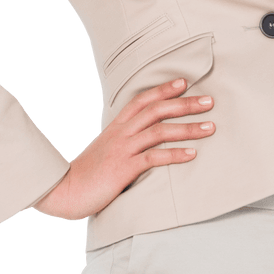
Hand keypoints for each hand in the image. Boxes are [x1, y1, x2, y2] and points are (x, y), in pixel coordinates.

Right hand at [32, 77, 215, 221]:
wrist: (63, 191)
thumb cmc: (89, 173)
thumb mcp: (107, 149)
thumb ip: (126, 140)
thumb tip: (147, 136)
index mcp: (117, 127)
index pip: (142, 100)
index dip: (163, 89)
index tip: (184, 82)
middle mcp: (121, 133)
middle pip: (156, 110)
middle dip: (185, 104)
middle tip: (210, 101)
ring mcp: (122, 149)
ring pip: (159, 131)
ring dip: (187, 128)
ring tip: (210, 128)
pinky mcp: (123, 169)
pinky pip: (153, 157)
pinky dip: (174, 154)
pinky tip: (192, 154)